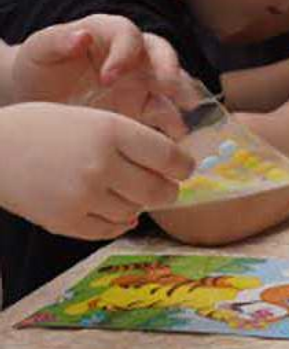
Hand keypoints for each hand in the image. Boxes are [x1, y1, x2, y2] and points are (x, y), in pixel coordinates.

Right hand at [0, 102, 192, 238]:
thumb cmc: (43, 127)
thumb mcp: (92, 118)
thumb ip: (129, 140)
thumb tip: (171, 167)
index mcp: (112, 131)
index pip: (169, 157)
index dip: (184, 166)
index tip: (185, 168)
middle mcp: (101, 165)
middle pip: (159, 190)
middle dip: (170, 191)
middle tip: (169, 188)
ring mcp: (83, 196)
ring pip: (135, 211)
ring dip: (139, 205)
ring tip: (129, 194)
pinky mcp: (65, 221)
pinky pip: (109, 230)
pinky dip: (119, 222)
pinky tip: (116, 212)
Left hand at [5, 18, 191, 138]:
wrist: (35, 96)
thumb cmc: (39, 65)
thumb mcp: (40, 49)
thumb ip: (59, 41)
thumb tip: (83, 37)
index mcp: (110, 32)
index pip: (128, 34)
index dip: (124, 52)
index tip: (107, 78)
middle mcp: (134, 53)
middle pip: (161, 53)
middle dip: (169, 68)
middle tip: (169, 87)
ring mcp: (141, 81)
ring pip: (171, 83)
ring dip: (181, 97)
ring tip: (181, 118)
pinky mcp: (142, 108)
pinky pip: (164, 114)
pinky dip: (172, 126)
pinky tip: (172, 141)